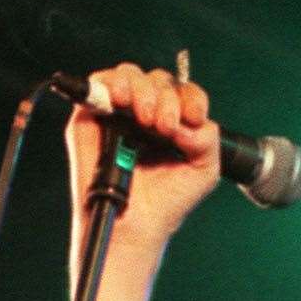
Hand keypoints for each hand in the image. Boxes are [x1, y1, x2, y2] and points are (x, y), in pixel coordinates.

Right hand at [66, 60, 221, 259]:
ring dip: (143, 90)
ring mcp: (119, 112)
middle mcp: (146, 113)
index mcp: (174, 122)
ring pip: (130, 75)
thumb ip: (207, 137)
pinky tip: (124, 102)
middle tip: (165, 127)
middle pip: (158, 80)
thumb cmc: (167, 200)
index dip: (191, 97)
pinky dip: (113, 84)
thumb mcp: (204, 169)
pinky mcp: (92, 116)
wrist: (137, 224)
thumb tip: (185, 118)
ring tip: (146, 119)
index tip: (194, 117)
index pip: (184, 91)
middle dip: (166, 99)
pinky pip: (99, 82)